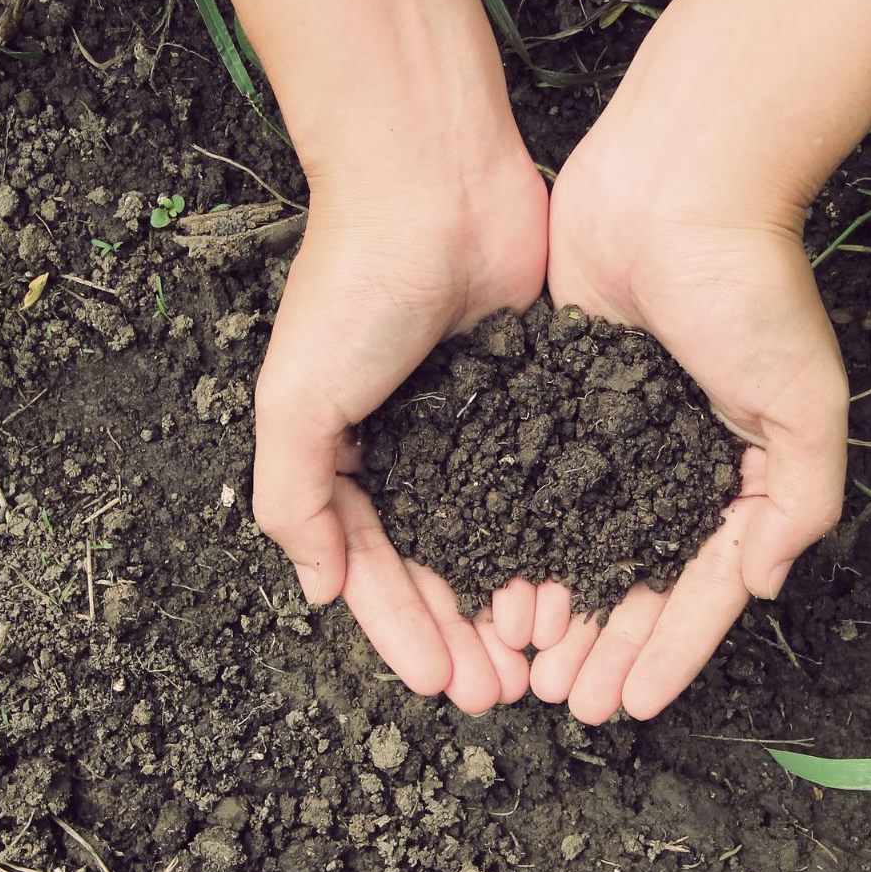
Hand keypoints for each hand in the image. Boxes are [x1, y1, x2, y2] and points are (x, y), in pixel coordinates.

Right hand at [253, 148, 554, 714]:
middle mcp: (410, 446)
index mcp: (346, 453)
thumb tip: (315, 591)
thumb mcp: (297, 399)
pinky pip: (543, 477)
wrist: (434, 181)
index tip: (441, 685)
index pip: (373, 566)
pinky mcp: (534, 390)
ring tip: (540, 655)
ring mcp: (475, 421)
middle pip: (439, 562)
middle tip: (500, 690)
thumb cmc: (356, 284)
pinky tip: (577, 578)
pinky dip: (551, 532)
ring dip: (511, 597)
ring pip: (497, 531)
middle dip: (463, 631)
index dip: (403, 630)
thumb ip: (294, 497)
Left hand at [539, 140, 848, 723]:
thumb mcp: (804, 402)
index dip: (671, 647)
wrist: (677, 184)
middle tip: (567, 699)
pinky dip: (523, 535)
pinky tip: (497, 583)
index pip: (702, 583)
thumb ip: (799, 501)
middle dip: (606, 642)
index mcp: (738, 468)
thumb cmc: (750, 288)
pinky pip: (538, 481)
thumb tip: (764, 586)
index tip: (635, 704)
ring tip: (527, 661)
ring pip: (581, 539)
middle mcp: (674, 457)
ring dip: (560, 604)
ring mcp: (614, 428)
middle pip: (635, 574)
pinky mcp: (561, 391)